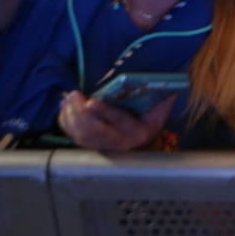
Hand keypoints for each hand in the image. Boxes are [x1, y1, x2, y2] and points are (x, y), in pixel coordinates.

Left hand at [57, 91, 174, 150]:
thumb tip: (170, 88)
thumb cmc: (151, 119)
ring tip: (68, 98)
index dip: (104, 113)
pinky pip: (73, 136)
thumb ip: (164, 100)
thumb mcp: (161, 111)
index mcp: (138, 132)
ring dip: (71, 116)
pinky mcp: (91, 145)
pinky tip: (65, 106)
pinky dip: (66, 120)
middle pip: (95, 132)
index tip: (91, 102)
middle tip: (74, 95)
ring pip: (82, 136)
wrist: (143, 141)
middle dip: (81, 114)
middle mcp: (119, 143)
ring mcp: (104, 146)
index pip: (119, 122)